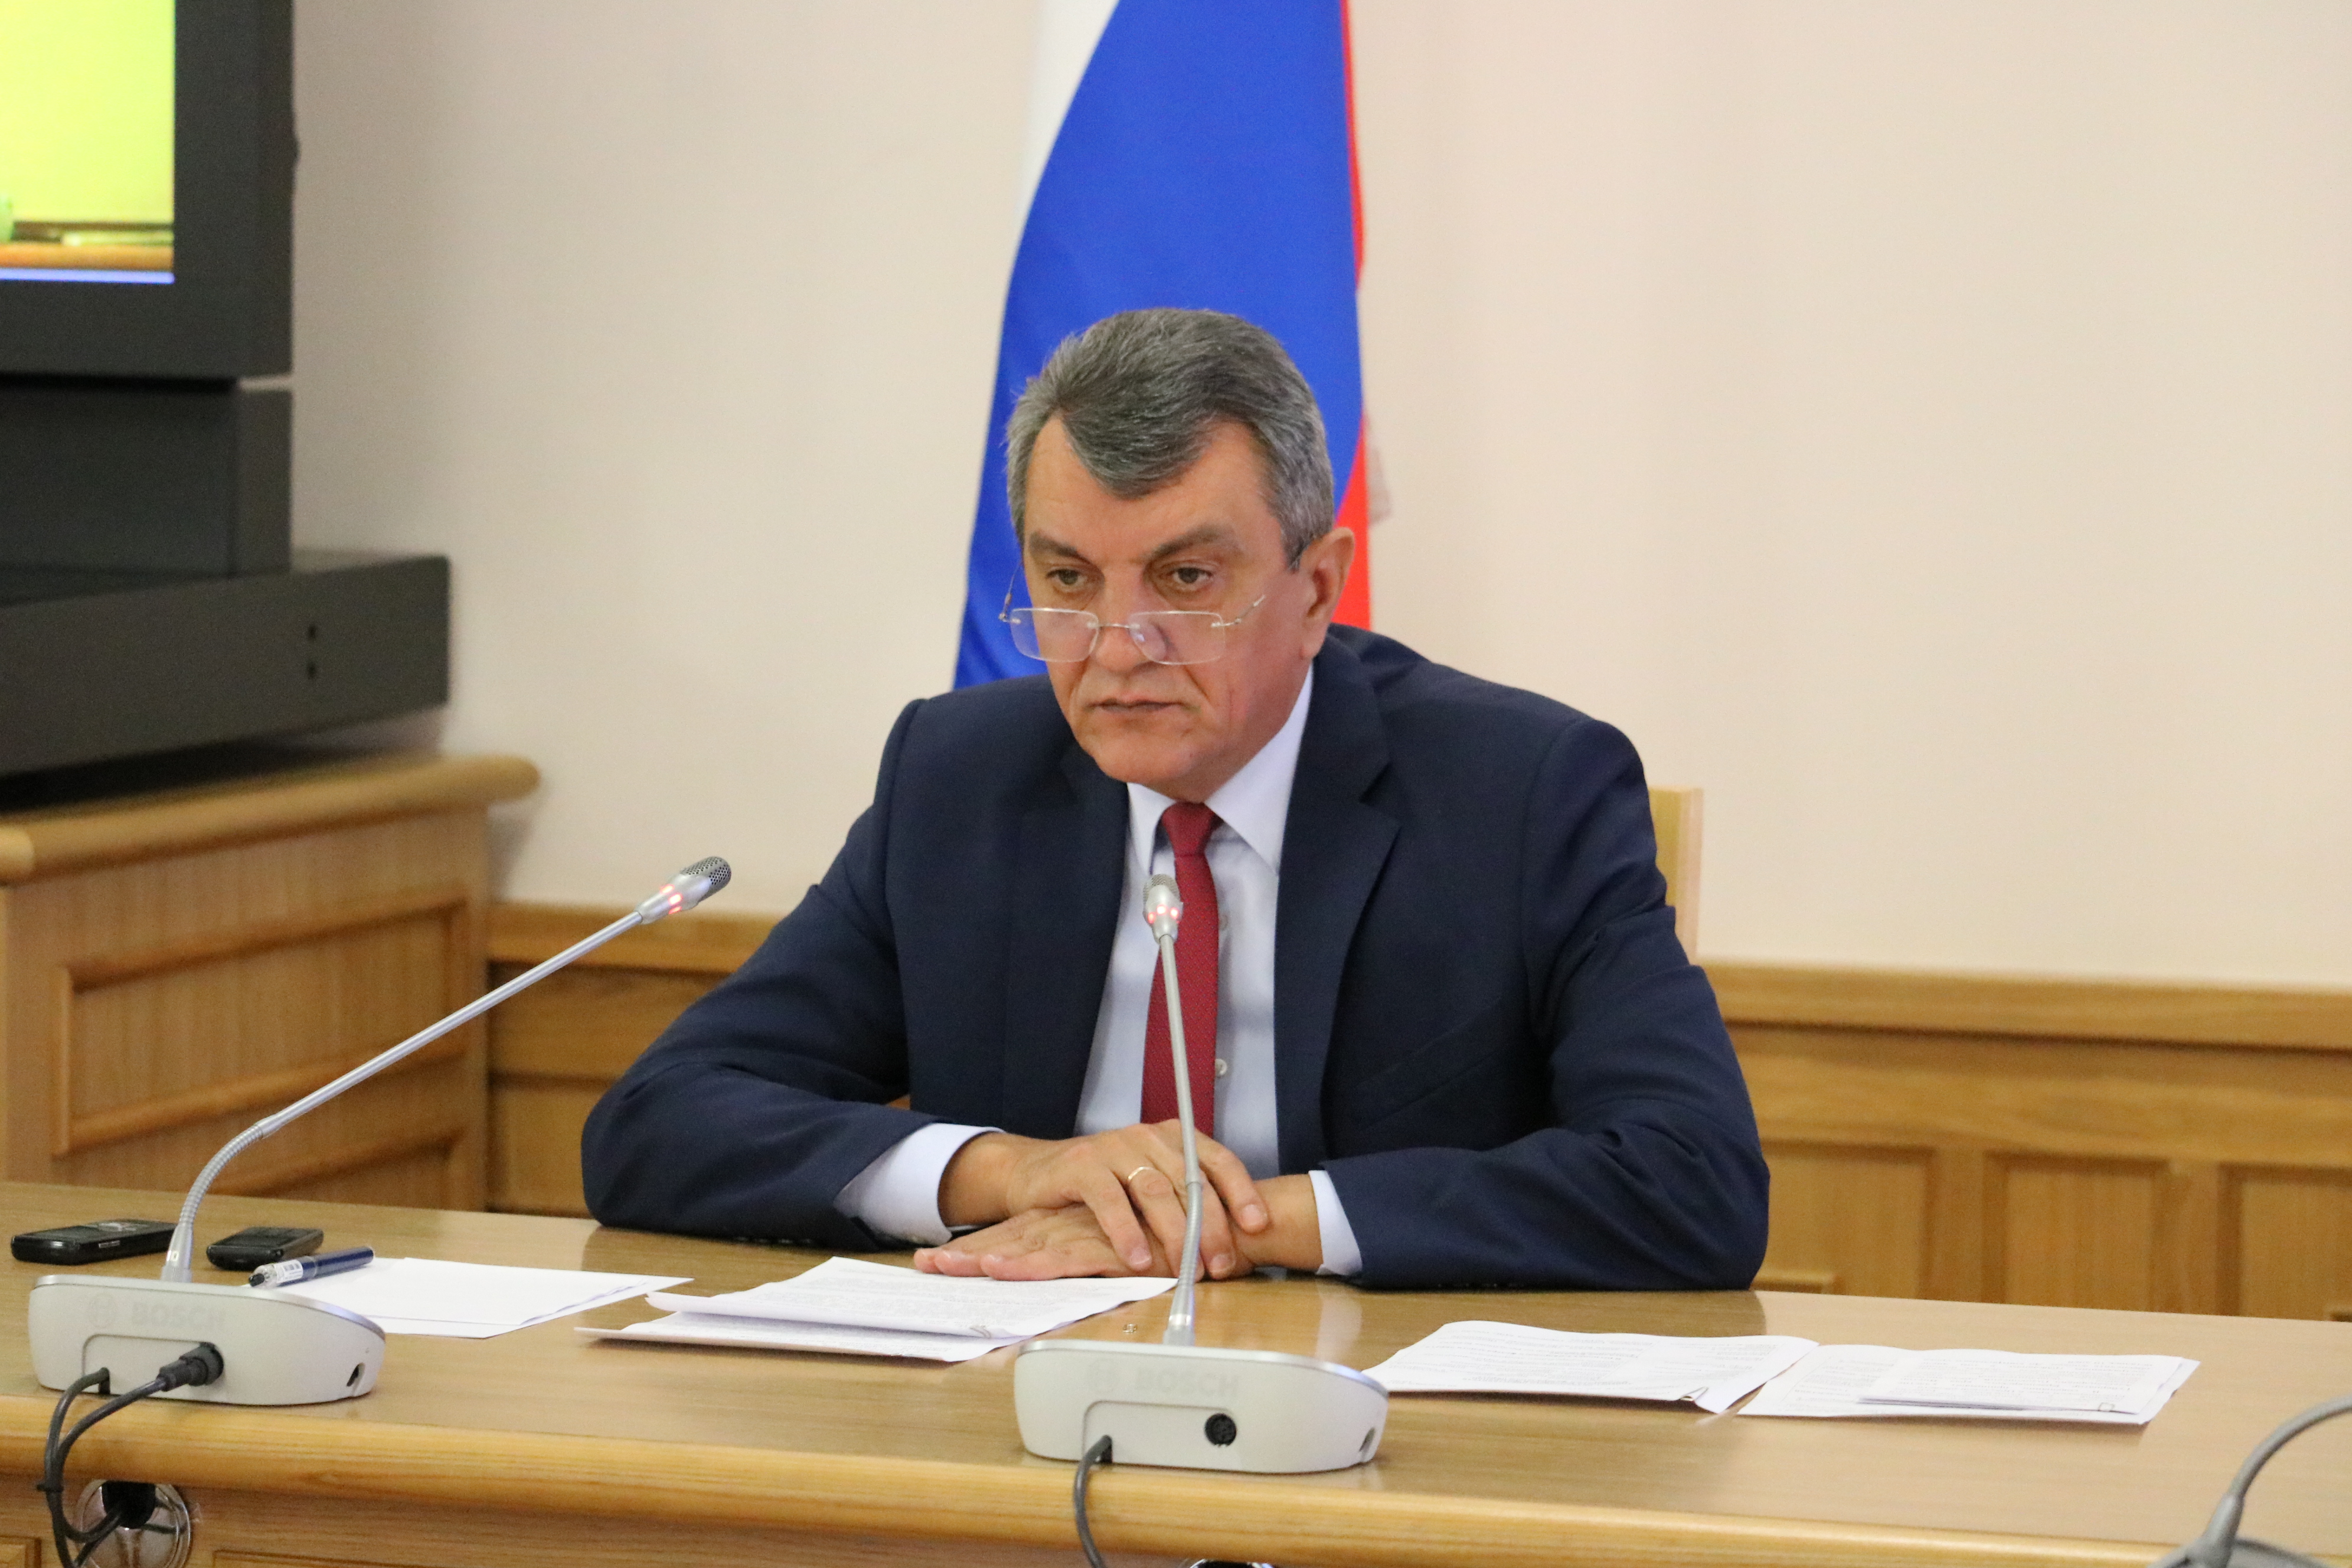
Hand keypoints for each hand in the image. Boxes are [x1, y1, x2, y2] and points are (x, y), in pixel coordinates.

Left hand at [914, 1205, 1168, 1280]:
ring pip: (1025, 1244)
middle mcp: (1078, 1221)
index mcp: (1077, 1220)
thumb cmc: (1186, 1242)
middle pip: (1011, 1236)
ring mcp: (1090, 1232)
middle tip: (925, 1266)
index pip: (1018, 1232)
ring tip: (944, 1269)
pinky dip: (1027, 1267)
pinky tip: (998, 1272)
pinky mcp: (1107, 1248)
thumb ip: (1101, 1255)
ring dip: (984, 1258)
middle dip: (968, 1253)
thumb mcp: (1133, 1251)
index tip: (937, 1261)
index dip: (979, 1246)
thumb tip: (1062, 1268)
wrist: (1229, 1230)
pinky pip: (1060, 1259)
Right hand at [937, 1121, 1266, 1278]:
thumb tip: (1233, 1239)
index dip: (1241, 1192)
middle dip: (1211, 1227)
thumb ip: (1185, 1200)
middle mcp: (1147, 1136)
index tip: (1258, 1225)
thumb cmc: (1104, 1186)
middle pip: (1190, 1181)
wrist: (1039, 1173)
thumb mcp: (1150, 1186)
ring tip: (1186, 1268)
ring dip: (1175, 1233)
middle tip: (1222, 1265)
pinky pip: (1110, 1200)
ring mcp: (1114, 1148)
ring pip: (1155, 1191)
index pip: (1218, 1160)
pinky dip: (1127, 1232)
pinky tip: (1139, 1260)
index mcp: (1173, 1137)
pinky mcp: (1082, 1166)